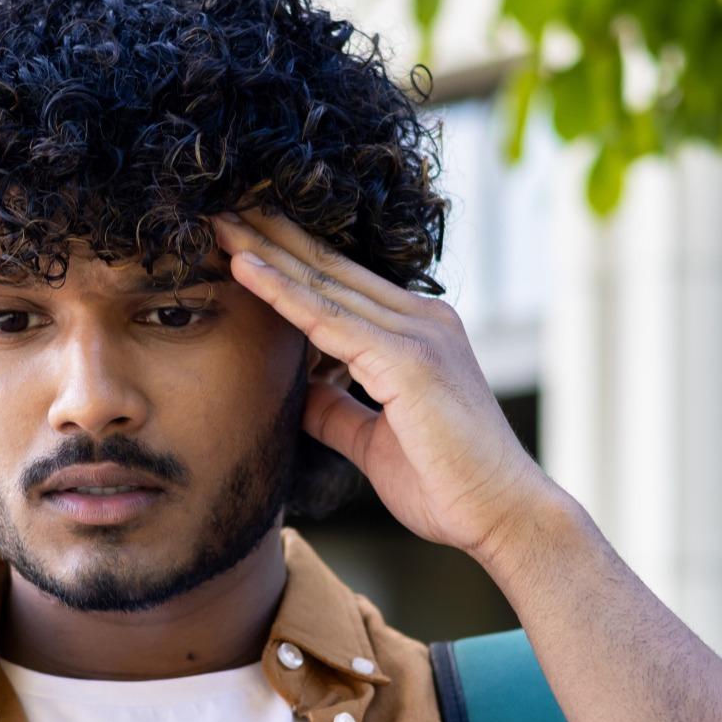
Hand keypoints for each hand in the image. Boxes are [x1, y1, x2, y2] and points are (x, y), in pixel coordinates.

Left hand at [210, 203, 560, 561]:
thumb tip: (301, 394)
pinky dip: (281, 291)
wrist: (503, 514)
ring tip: (218, 220)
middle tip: (221, 207)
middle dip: (273, 236)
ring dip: (266, 249)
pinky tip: (244, 267)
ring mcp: (417, 334)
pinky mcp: (407, 359)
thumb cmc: (450, 484)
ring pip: (324, 282)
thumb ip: (340, 411)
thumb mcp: (376, 440)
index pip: (344, 285)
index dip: (292, 259)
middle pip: (332, 268)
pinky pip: (328, 318)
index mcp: (420, 334)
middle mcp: (423, 320)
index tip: (243, 239)